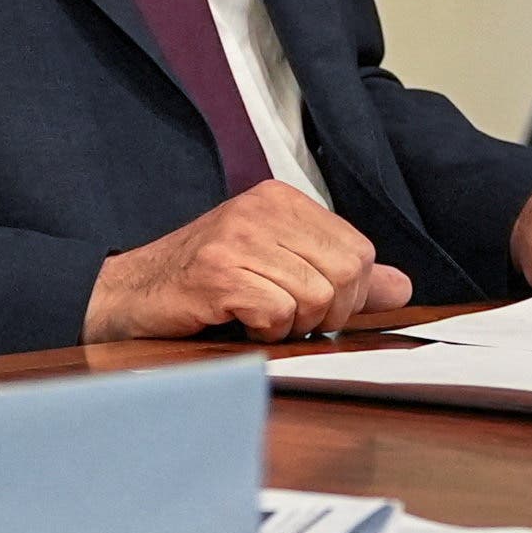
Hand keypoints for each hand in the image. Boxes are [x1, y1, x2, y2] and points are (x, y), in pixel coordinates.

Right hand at [84, 182, 411, 342]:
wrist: (129, 295)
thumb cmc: (205, 285)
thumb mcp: (279, 268)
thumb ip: (341, 275)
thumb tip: (401, 286)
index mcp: (283, 200)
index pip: (360, 252)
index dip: (346, 295)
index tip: (306, 304)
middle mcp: (262, 208)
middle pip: (346, 274)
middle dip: (323, 313)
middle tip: (282, 316)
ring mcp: (238, 238)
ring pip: (314, 298)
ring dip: (288, 325)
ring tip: (252, 316)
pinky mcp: (217, 272)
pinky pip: (277, 314)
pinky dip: (262, 332)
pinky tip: (235, 322)